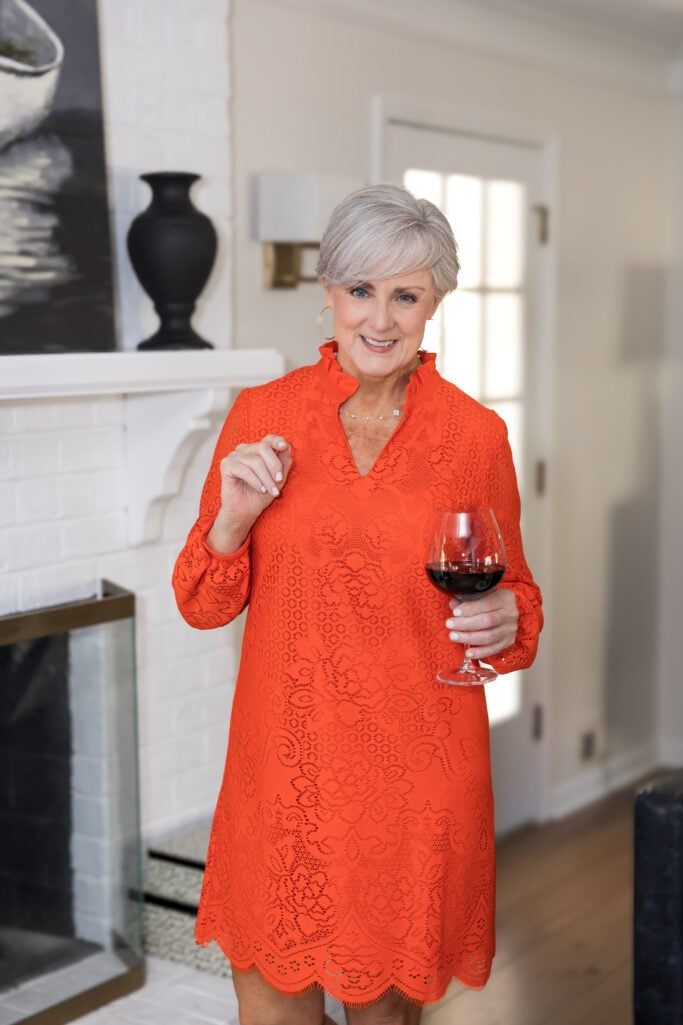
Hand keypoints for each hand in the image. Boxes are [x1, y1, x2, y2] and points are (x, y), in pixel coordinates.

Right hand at [207, 434, 291, 552]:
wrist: (246, 511)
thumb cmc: (261, 494)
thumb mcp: (278, 479)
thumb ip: (284, 462)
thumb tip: (287, 447)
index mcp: (257, 450)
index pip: (268, 439)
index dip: (277, 441)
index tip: (284, 447)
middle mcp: (245, 449)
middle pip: (263, 447)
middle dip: (274, 465)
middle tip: (279, 481)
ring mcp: (234, 456)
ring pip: (255, 461)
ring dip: (266, 478)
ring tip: (271, 491)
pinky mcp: (226, 465)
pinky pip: (244, 470)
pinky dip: (255, 481)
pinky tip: (260, 489)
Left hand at [445, 587, 518, 660]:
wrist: (502, 612)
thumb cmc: (488, 602)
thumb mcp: (480, 595)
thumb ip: (467, 599)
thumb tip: (454, 605)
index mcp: (505, 598)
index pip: (487, 603)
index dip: (470, 609)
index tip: (455, 612)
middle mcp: (510, 614)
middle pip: (488, 621)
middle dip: (466, 624)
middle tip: (450, 624)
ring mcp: (510, 629)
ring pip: (489, 636)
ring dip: (469, 638)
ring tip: (454, 636)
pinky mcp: (508, 642)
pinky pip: (493, 649)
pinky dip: (480, 652)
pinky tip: (468, 653)